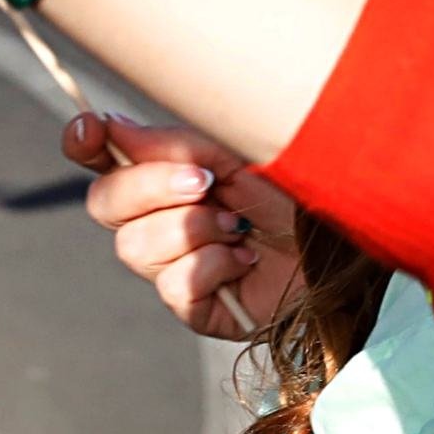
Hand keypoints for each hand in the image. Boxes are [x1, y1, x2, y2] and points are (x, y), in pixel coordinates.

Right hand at [64, 110, 303, 339]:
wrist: (348, 240)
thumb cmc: (304, 191)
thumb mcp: (242, 153)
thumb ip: (177, 144)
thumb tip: (111, 127)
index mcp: (173, 173)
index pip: (106, 159)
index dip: (85, 144)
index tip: (90, 131)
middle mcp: (164, 217)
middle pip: (104, 202)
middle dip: (150, 187)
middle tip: (205, 182)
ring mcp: (175, 263)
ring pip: (133, 246)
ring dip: (193, 228)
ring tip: (239, 226)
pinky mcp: (195, 306)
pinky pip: (174, 284)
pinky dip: (214, 265)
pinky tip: (246, 260)